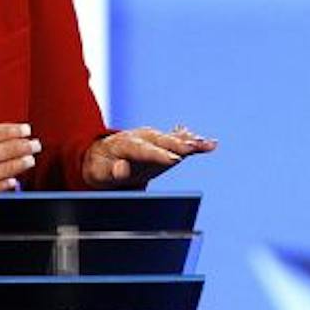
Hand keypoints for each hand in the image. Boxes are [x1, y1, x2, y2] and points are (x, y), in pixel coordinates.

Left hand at [83, 125, 216, 188]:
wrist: (104, 155)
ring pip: (173, 139)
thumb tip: (121, 169)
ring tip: (207, 144)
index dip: (159, 154)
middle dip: (178, 145)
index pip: (143, 149)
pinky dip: (194, 142)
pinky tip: (210, 144)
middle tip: (192, 149)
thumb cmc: (100, 166)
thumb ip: (111, 171)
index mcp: (124, 144)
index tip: (174, 159)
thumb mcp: (99, 172)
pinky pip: (180, 140)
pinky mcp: (163, 143)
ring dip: (191, 142)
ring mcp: (153, 138)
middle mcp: (142, 137)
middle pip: (162, 141)